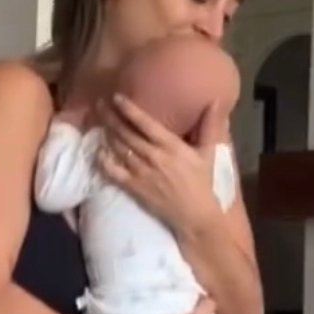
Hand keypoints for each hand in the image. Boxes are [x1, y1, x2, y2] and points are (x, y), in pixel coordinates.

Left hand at [96, 94, 223, 232]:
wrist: (196, 215)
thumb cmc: (203, 182)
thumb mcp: (209, 151)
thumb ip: (210, 125)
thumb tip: (216, 100)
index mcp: (172, 146)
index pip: (145, 123)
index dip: (128, 109)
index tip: (116, 97)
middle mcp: (154, 156)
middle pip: (126, 133)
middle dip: (111, 117)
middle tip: (99, 105)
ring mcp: (142, 173)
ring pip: (118, 149)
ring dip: (106, 134)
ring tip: (98, 122)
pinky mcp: (134, 188)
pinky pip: (113, 172)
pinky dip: (104, 160)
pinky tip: (98, 150)